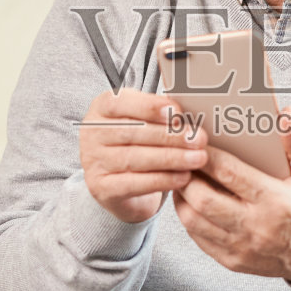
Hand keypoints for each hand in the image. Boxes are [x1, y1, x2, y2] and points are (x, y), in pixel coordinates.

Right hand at [80, 87, 207, 223]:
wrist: (121, 183)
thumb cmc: (138, 142)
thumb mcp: (144, 120)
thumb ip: (161, 111)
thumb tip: (191, 107)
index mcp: (101, 107)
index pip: (120, 102)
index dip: (149, 106)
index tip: (177, 112)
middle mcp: (91, 133)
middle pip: (132, 132)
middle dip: (170, 136)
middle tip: (199, 139)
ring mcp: (93, 162)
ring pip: (135, 158)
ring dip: (171, 158)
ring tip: (198, 158)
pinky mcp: (101, 188)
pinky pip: (135, 184)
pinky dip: (163, 180)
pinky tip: (183, 177)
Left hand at [172, 107, 290, 282]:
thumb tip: (285, 115)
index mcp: (277, 202)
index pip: (230, 174)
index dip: (207, 155)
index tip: (196, 140)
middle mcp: (256, 228)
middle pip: (203, 200)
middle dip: (186, 176)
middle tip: (181, 159)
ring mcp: (242, 249)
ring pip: (194, 222)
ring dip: (182, 198)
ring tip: (183, 178)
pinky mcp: (234, 262)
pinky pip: (199, 239)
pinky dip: (189, 218)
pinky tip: (191, 202)